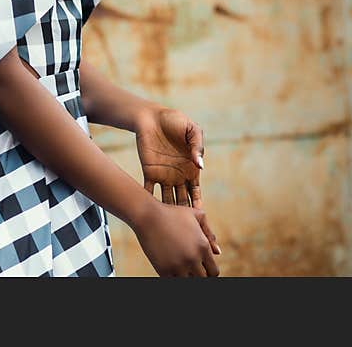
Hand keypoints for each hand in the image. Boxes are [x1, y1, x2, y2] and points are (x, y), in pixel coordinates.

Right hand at [133, 201, 219, 276]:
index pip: (214, 272)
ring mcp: (178, 266)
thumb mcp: (195, 215)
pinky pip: (173, 281)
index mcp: (203, 247)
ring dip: (185, 276)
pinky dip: (173, 277)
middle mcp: (193, 259)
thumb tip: (217, 252)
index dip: (208, 271)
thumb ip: (209, 233)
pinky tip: (170, 268)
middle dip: (198, 274)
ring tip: (180, 267)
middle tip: (190, 268)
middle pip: (203, 279)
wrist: (148, 215)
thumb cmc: (172, 213)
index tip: (202, 267)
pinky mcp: (164, 270)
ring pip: (188, 281)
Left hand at [134, 105, 220, 253]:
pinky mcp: (149, 171)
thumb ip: (197, 147)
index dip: (200, 208)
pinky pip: (148, 189)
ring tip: (169, 231)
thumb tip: (200, 166)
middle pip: (182, 202)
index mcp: (191, 169)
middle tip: (187, 235)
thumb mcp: (192, 130)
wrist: (152, 116)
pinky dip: (148, 200)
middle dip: (185, 219)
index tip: (203, 223)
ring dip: (167, 214)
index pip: (196, 193)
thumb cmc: (175, 121)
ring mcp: (163, 176)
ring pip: (166, 200)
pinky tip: (149, 215)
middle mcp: (178, 176)